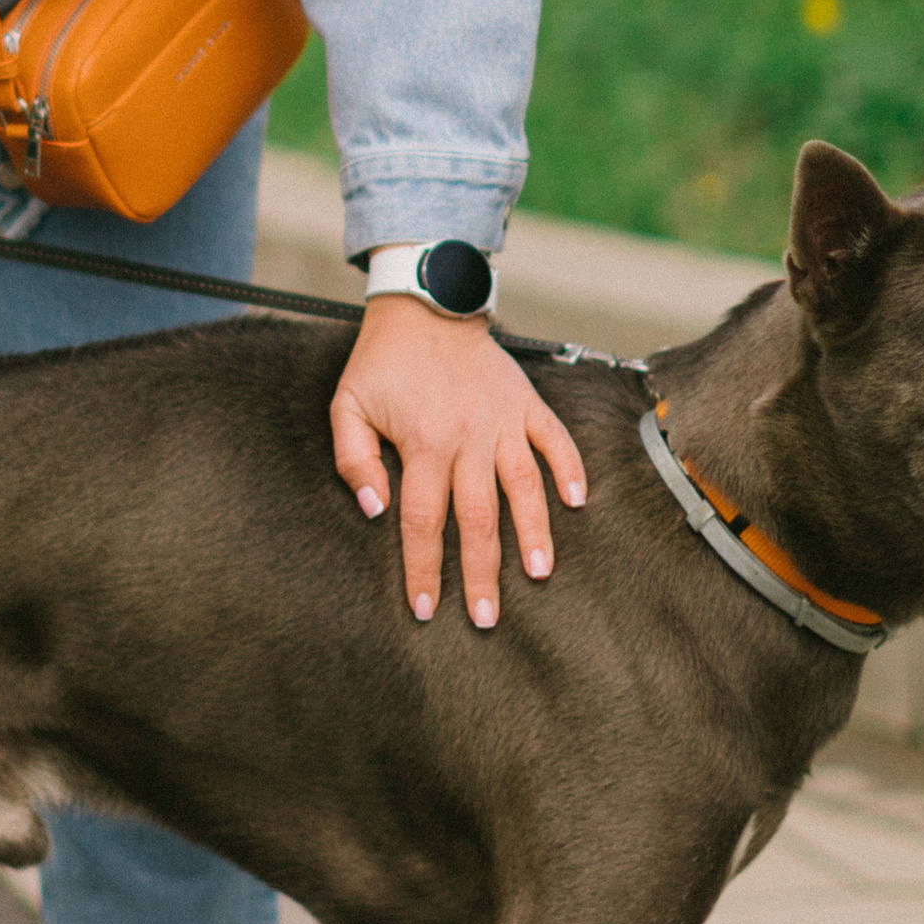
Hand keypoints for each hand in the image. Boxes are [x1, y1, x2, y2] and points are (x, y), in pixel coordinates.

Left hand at [330, 299, 585, 628]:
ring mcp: (502, 420)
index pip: (424, 521)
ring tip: (540, 574)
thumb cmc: (381, 363)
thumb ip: (354, 462)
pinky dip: (569, 469)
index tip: (425, 609)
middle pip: (479, 518)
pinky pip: (554, 439)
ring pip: (524, 486)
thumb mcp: (347, 407)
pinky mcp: (525, 402)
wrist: (424, 306)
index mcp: (422, 443)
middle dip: (482, 573)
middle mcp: (468, 437)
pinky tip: (576, 502)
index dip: (423, 568)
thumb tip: (376, 511)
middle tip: (486, 617)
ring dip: (534, 533)